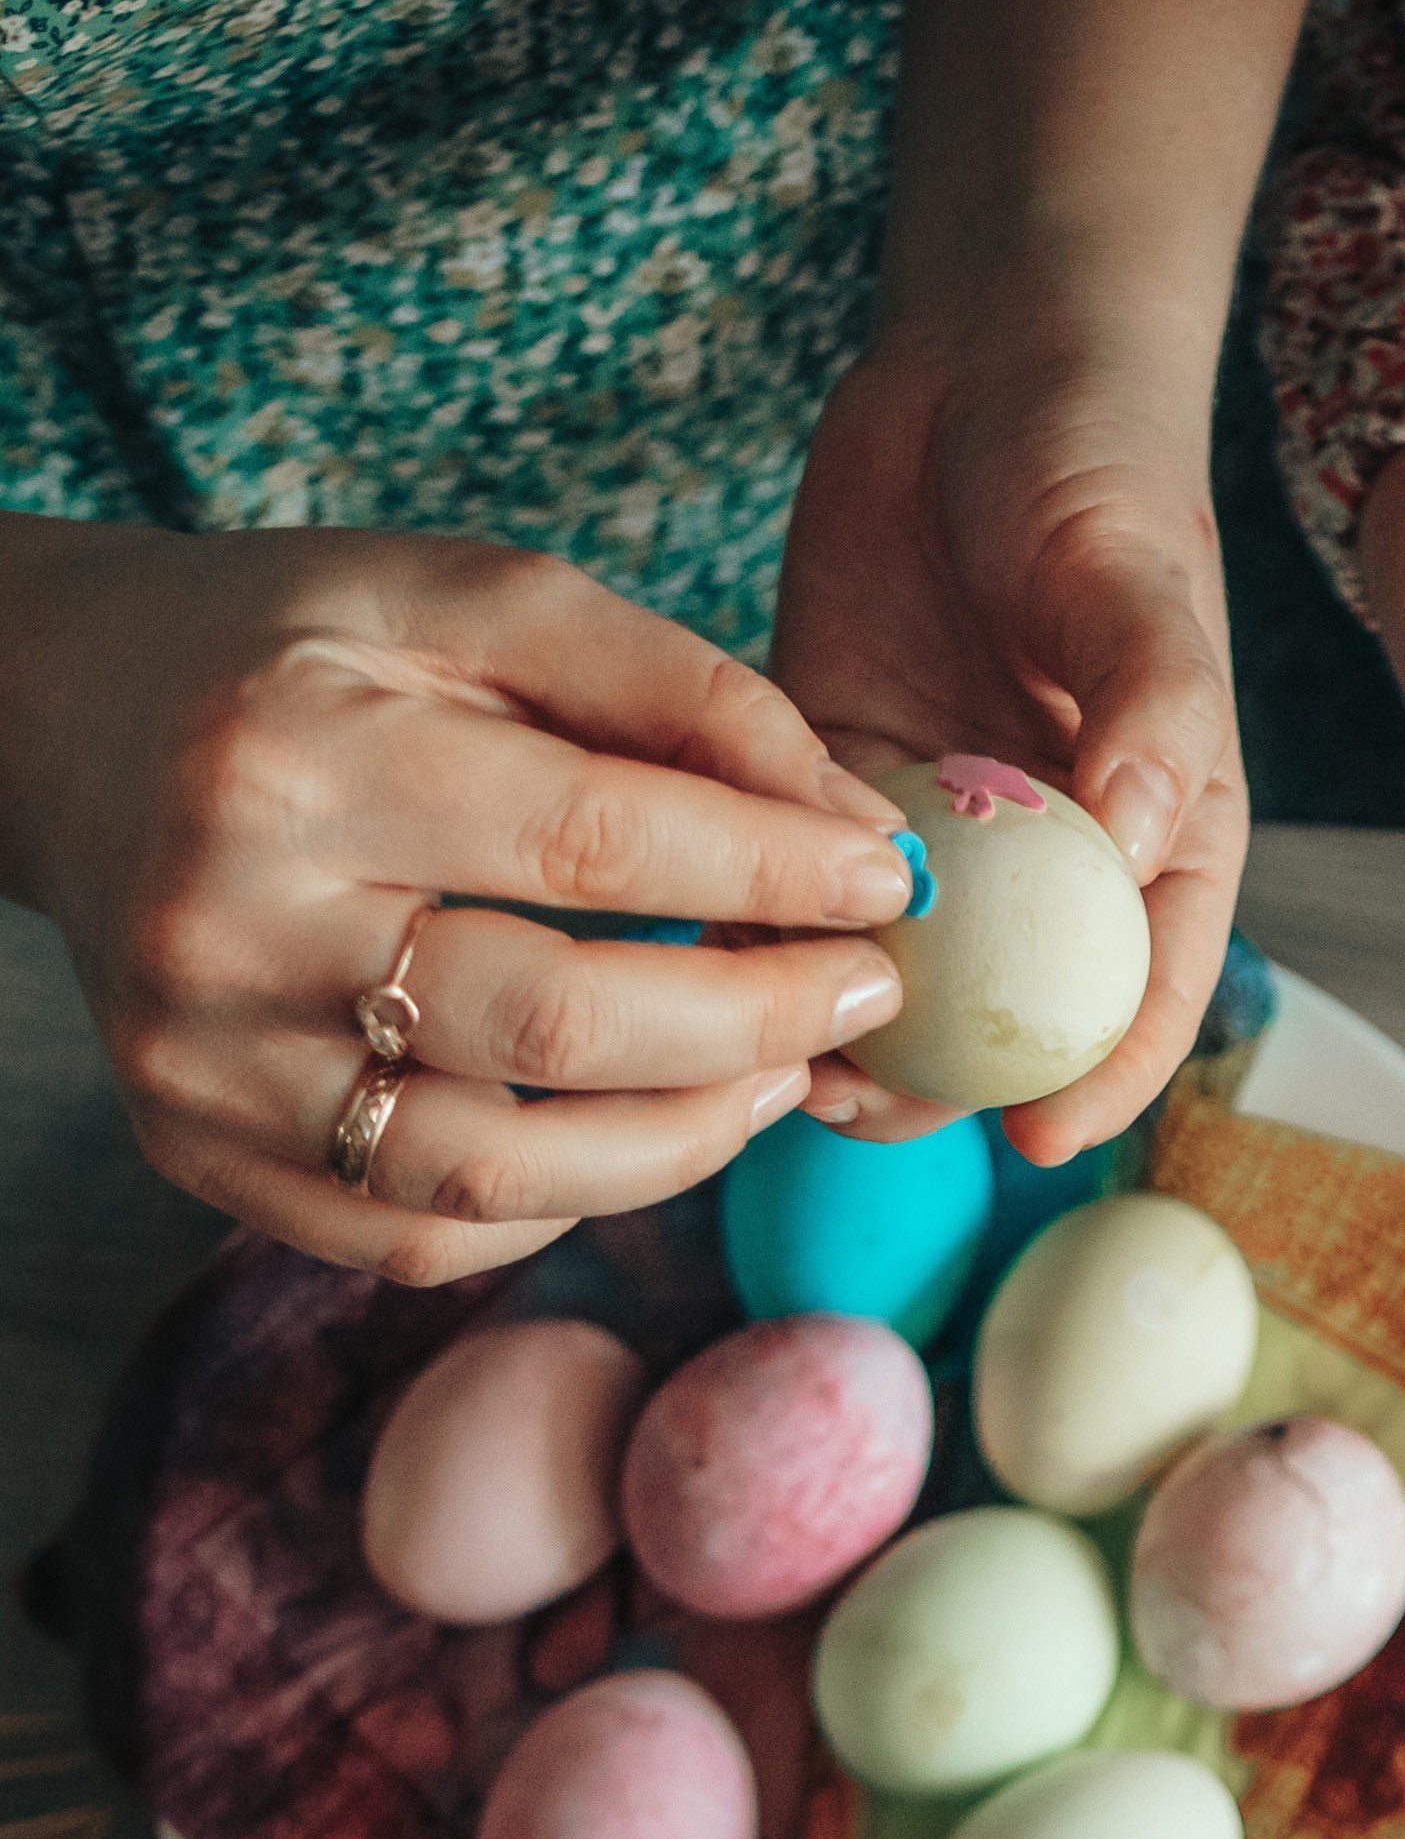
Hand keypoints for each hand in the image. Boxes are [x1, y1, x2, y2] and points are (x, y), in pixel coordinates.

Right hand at [1, 518, 911, 1282]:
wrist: (77, 732)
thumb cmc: (304, 653)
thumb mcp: (474, 602)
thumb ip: (674, 690)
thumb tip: (856, 828)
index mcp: (298, 755)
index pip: (592, 840)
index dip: (772, 869)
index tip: (889, 881)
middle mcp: (231, 929)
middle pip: (555, 1028)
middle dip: (754, 1020)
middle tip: (860, 993)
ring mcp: (205, 1067)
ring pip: (493, 1173)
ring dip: (683, 1143)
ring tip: (776, 1076)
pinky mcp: (198, 1151)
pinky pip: (420, 1236)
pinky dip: (563, 1201)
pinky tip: (638, 1129)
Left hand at [771, 318, 1248, 1161]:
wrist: (977, 368)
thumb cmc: (1094, 467)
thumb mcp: (1137, 581)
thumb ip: (1153, 709)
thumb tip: (1141, 843)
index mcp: (1151, 825)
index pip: (1143, 983)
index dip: (1101, 1076)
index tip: (1039, 1143)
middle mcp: (1044, 847)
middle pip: (1002, 1006)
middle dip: (941, 1078)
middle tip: (867, 1102)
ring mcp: (933, 819)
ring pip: (889, 964)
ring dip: (836, 1020)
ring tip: (779, 1053)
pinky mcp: (831, 772)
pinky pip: (794, 879)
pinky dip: (760, 924)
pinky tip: (714, 949)